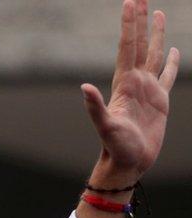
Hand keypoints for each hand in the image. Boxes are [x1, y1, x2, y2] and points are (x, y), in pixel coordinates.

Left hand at [81, 0, 178, 186]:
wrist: (127, 163)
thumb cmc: (115, 148)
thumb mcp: (105, 127)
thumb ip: (95, 107)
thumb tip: (84, 88)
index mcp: (124, 83)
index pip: (128, 46)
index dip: (129, 24)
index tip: (130, 2)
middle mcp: (135, 82)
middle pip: (139, 43)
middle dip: (139, 20)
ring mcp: (147, 90)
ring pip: (153, 54)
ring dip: (155, 34)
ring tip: (159, 13)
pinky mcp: (159, 101)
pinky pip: (166, 75)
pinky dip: (170, 61)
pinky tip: (173, 50)